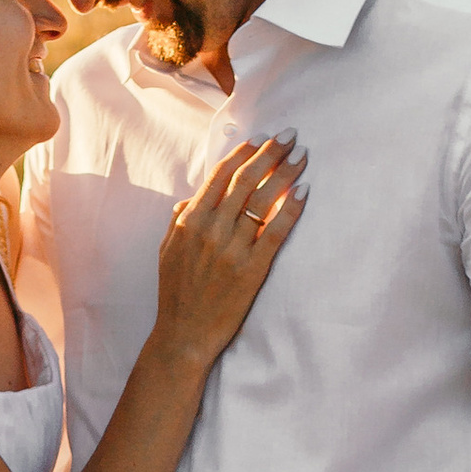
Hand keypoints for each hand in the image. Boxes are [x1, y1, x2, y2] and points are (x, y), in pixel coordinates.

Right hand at [151, 134, 305, 366]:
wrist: (183, 335)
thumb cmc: (176, 294)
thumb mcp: (167, 250)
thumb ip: (179, 221)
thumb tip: (191, 199)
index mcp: (189, 220)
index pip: (220, 175)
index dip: (244, 152)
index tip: (262, 139)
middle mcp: (211, 229)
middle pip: (246, 180)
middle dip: (271, 153)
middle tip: (290, 136)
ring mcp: (232, 248)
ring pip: (263, 199)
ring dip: (285, 172)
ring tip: (301, 156)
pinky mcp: (252, 269)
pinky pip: (276, 231)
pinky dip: (290, 208)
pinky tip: (303, 191)